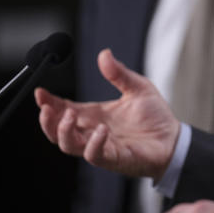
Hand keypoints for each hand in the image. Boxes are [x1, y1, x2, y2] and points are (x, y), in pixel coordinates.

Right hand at [34, 48, 180, 178]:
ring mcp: (101, 146)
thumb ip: (119, 73)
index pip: (64, 109)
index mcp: (94, 115)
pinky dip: (93, 144)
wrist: (174, 139)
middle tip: (46, 107)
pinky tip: (101, 130)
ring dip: (63, 131)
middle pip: (57, 131)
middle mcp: (92, 131)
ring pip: (69, 145)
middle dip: (47, 120)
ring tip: (69, 115)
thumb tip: (104, 53)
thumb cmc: (154, 116)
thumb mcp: (137, 87)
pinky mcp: (114, 158)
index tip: (39, 92)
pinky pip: (95, 155)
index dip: (49, 102)